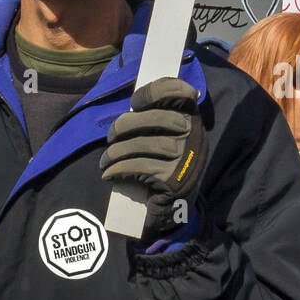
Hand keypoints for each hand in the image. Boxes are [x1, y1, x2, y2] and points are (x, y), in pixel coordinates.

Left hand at [100, 77, 205, 239]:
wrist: (176, 208)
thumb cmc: (166, 164)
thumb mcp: (169, 137)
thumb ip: (157, 118)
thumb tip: (129, 109)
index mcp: (192, 119)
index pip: (179, 91)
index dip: (153, 91)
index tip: (136, 103)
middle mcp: (194, 135)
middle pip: (154, 118)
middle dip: (124, 125)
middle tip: (110, 137)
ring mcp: (185, 157)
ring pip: (143, 144)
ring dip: (116, 152)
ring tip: (105, 160)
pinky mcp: (173, 179)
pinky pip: (138, 166)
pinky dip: (118, 169)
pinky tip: (110, 173)